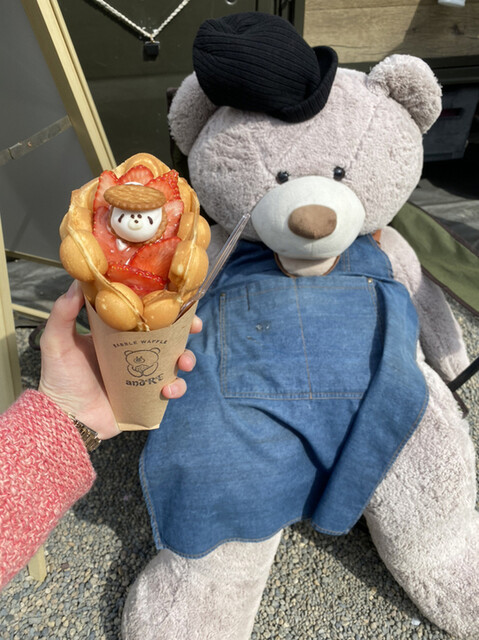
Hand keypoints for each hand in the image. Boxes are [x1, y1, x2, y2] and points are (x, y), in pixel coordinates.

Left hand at [38, 280, 200, 439]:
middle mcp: (134, 353)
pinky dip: (175, 389)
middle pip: (168, 336)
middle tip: (194, 326)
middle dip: (186, 330)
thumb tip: (77, 283)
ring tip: (182, 362)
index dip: (163, 306)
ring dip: (186, 358)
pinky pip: (171, 391)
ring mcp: (143, 375)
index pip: (145, 315)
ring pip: (175, 362)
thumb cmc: (59, 380)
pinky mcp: (148, 397)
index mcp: (117, 335)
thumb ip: (63, 313)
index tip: (177, 298)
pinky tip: (166, 390)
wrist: (66, 419)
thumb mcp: (57, 342)